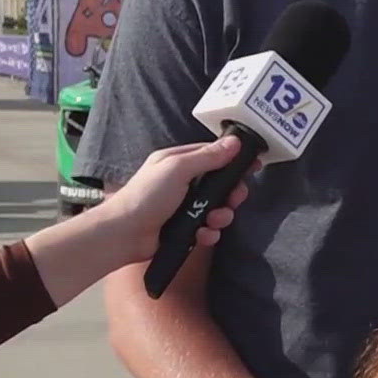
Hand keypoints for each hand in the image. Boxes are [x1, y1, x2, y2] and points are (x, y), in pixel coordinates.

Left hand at [87, 136, 255, 264]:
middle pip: (221, 184)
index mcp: (179, 162)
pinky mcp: (186, 229)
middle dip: (231, 194)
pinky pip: (209, 228)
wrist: (124, 235)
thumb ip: (208, 156)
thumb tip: (235, 142)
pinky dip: (209, 233)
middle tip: (234, 200)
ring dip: (221, 216)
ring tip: (212, 221)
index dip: (234, 160)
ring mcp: (185, 207)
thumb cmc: (147, 195)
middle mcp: (184, 183)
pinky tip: (201, 236)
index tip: (253, 166)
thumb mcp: (178, 168)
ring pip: (218, 208)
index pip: (214, 155)